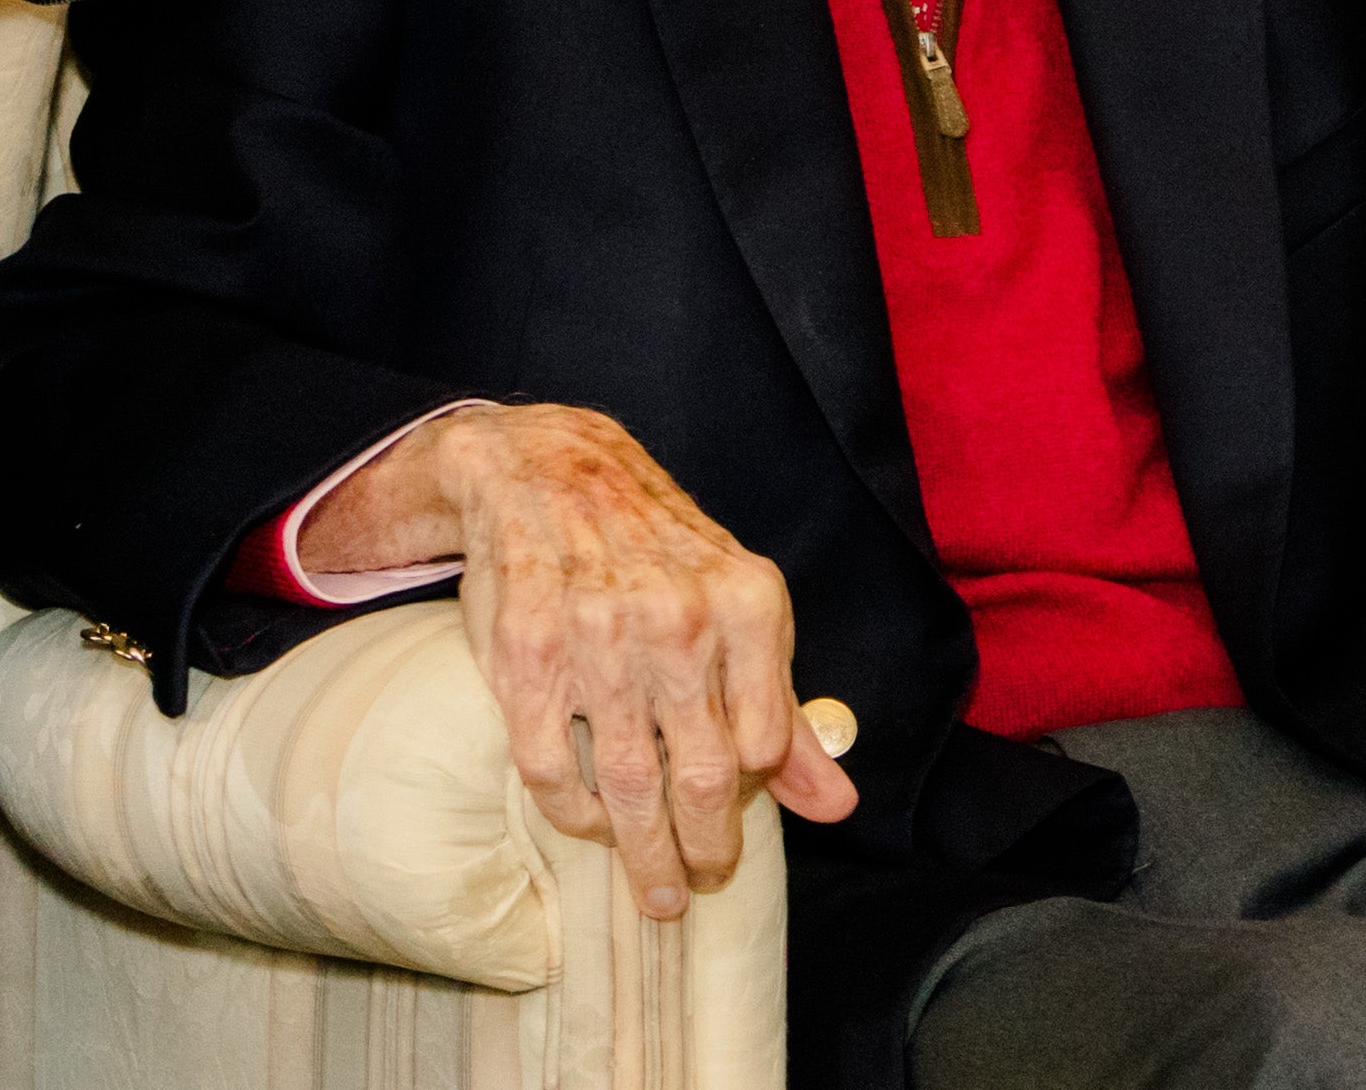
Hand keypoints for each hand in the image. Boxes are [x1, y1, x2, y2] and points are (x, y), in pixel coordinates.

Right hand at [311, 400, 858, 915]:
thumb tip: (837, 805)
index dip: (749, 799)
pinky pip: (554, 766)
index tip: (731, 827)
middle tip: (694, 885)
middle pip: (704, 776)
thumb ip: (786, 710)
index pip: (765, 743)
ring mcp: (600, 639)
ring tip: (654, 890)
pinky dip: (574, 813)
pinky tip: (590, 825)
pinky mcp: (528, 657)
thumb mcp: (742, 610)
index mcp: (746, 606)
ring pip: (631, 783)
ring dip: (644, 852)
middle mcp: (679, 621)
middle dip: (702, 850)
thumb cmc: (659, 554)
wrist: (552, 475)